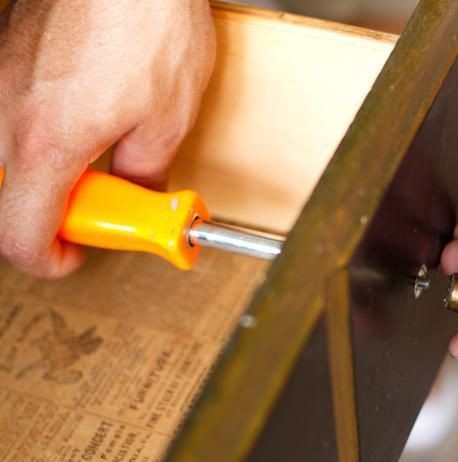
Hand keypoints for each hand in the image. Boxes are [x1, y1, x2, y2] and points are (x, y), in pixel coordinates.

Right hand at [0, 0, 214, 277]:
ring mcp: (3, 82)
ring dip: (61, 168)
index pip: (22, 234)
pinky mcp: (10, 57)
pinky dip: (53, 131)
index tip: (76, 254)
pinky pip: (20, 116)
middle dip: (67, 208)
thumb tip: (139, 194)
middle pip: (20, 196)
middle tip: (111, 197)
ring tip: (111, 145)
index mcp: (49, 143)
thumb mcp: (168, 117)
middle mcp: (9, 115)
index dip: (50, 259)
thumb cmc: (150, 23)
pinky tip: (94, 110)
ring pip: (19, 155)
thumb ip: (146, 172)